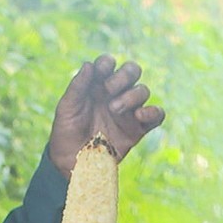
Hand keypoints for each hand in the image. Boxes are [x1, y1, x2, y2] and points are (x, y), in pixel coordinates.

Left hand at [48, 54, 165, 177]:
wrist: (72, 159)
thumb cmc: (66, 129)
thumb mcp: (67, 106)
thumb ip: (78, 85)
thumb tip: (89, 64)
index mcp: (96, 84)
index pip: (108, 63)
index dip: (107, 63)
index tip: (99, 73)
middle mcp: (114, 93)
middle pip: (132, 71)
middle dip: (124, 75)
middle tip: (109, 89)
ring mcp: (128, 110)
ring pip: (143, 90)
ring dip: (131, 95)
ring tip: (114, 109)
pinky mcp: (138, 128)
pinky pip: (157, 115)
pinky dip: (153, 111)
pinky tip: (138, 116)